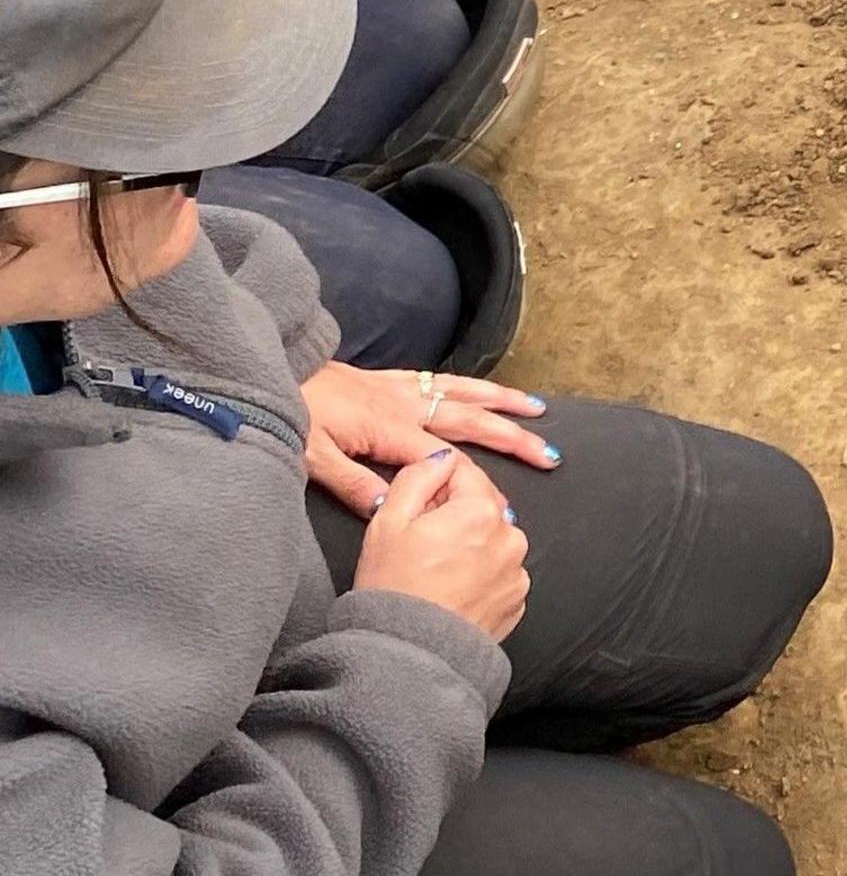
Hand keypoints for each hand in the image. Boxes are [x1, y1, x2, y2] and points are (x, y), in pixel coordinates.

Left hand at [301, 361, 554, 518]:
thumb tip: (391, 508)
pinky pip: (440, 379)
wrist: (269, 366)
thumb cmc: (287, 413)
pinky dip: (469, 384)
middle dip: (513, 437)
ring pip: (463, 392)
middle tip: (549, 452)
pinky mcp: (387, 378)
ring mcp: (398, 388)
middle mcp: (404, 404)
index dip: (477, 482)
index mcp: (390, 428)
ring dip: (502, 401)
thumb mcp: (310, 456)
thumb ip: (351, 484)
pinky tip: (481, 389)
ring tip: (536, 408)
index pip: (445, 460)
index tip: (505, 503)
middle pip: (470, 421)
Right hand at [355, 450, 529, 642]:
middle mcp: (510, 536)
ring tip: (435, 571)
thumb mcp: (388, 521)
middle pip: (483, 507)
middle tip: (422, 543)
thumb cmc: (393, 587)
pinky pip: (500, 572)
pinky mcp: (517, 600)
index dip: (438, 484)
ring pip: (493, 540)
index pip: (466, 473)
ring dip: (472, 544)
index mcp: (481, 510)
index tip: (421, 504)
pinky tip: (452, 589)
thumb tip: (442, 457)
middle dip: (456, 515)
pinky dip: (481, 574)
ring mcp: (518, 571)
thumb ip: (418, 476)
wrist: (408, 652)